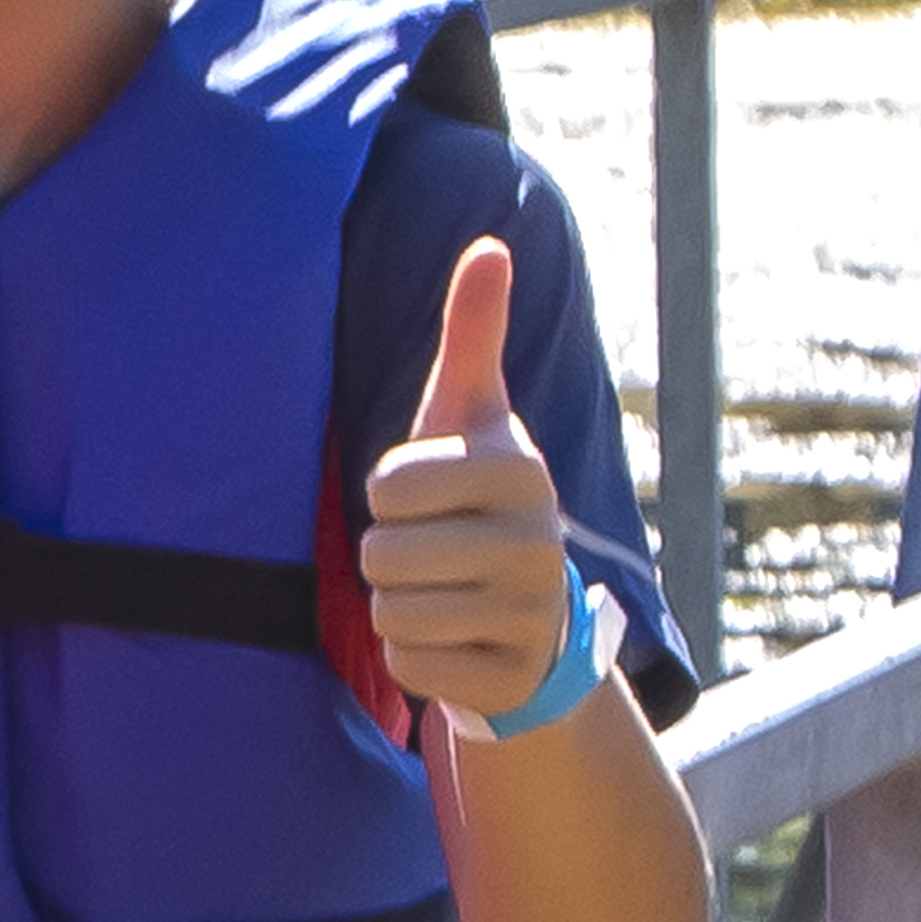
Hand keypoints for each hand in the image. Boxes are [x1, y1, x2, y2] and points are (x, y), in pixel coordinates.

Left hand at [361, 243, 575, 723]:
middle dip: (386, 556)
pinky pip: (410, 666)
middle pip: (381, 555)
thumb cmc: (475, 497)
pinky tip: (454, 639)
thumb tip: (489, 245)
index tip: (428, 497)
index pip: (388, 486)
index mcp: (520, 470)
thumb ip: (474, 335)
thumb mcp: (470, 417)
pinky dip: (414, 657)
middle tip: (430, 551)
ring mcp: (532, 614)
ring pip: (393, 612)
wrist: (532, 611)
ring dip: (397, 605)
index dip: (387, 495)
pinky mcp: (511, 676)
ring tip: (443, 592)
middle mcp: (539, 541)